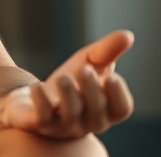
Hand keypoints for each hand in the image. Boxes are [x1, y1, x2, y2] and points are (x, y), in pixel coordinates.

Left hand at [1, 30, 133, 138]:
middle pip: (96, 112)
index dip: (118, 95)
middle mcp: (87, 122)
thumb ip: (107, 51)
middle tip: (85, 70)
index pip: (121, 109)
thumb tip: (128, 35)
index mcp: (105, 110)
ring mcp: (63, 126)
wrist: (33, 98)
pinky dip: (41, 102)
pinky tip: (36, 86)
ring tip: (62, 77)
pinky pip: (42, 117)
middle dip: (92, 91)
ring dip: (68, 95)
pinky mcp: (39, 124)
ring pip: (70, 115)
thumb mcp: (88, 63)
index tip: (111, 76)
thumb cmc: (70, 82)